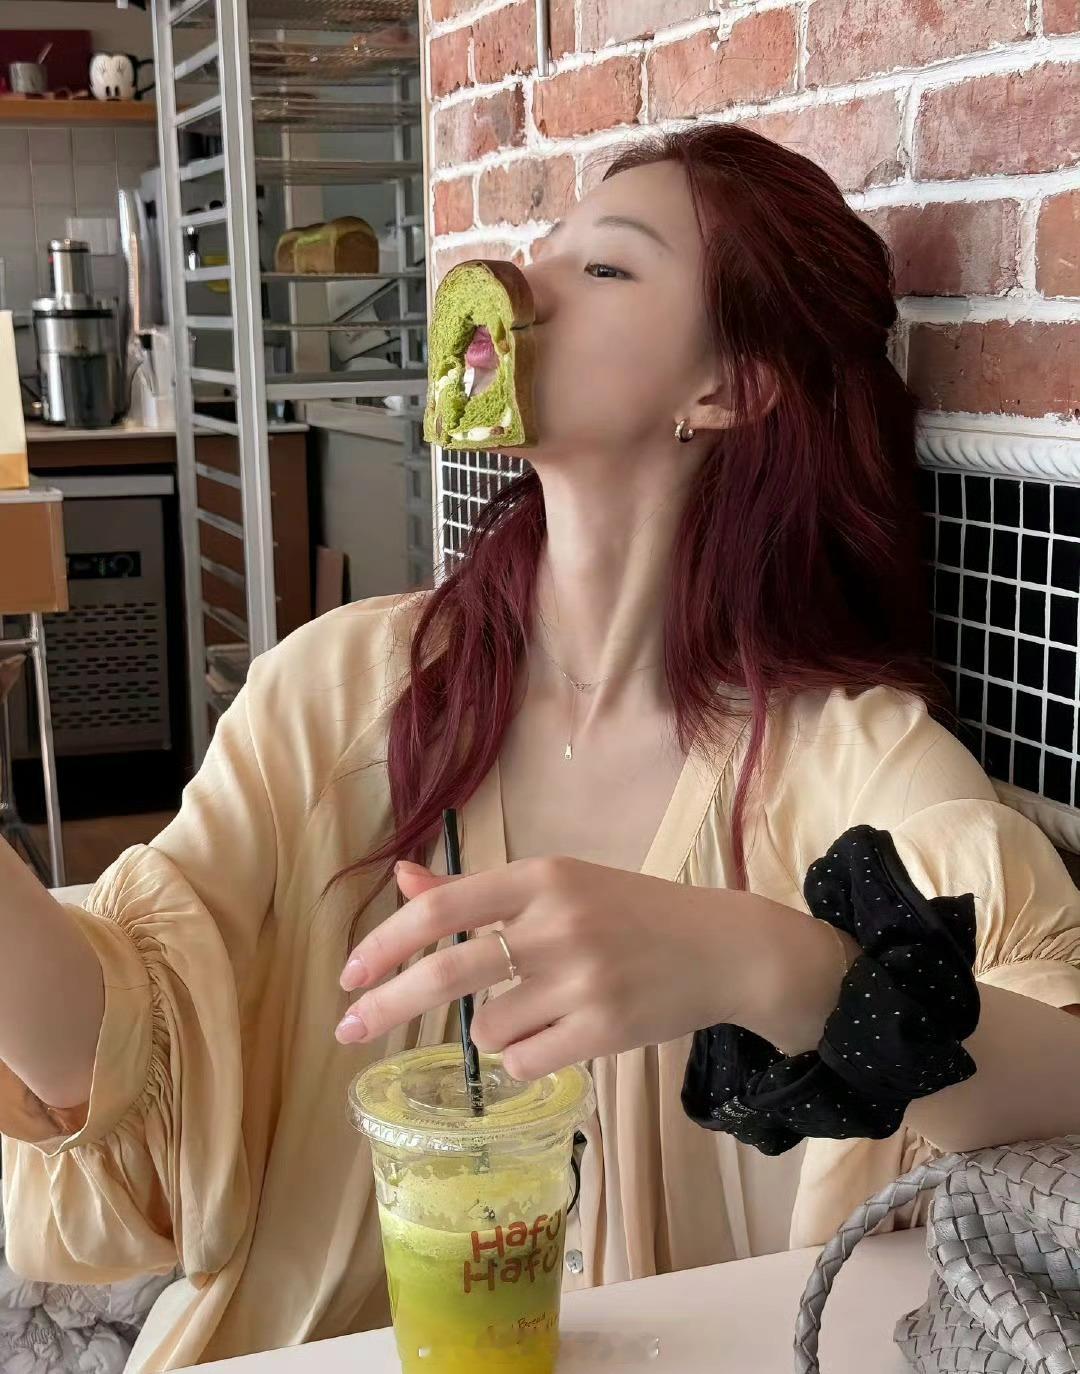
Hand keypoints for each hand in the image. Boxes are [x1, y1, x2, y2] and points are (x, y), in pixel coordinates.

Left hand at [336, 856, 778, 1080]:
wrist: (723, 948)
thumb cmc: (631, 913)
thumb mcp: (559, 886)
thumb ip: (476, 890)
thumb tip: (402, 879)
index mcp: (542, 877)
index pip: (441, 908)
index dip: (385, 943)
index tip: (350, 974)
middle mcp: (557, 923)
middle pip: (446, 972)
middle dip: (386, 1004)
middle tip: (346, 1028)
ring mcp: (582, 979)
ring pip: (487, 1028)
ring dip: (496, 1028)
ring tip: (545, 1009)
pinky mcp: (605, 1029)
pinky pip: (523, 1061)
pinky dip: (525, 1057)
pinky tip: (562, 1034)